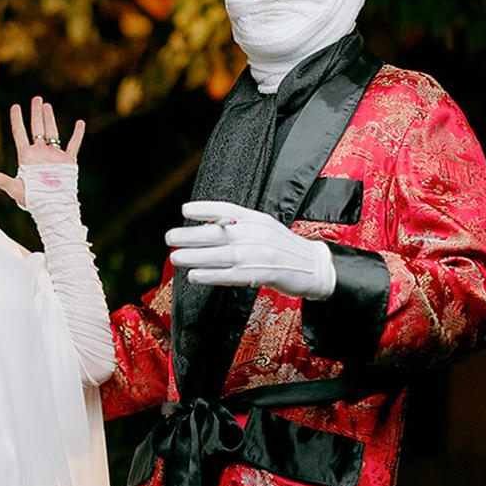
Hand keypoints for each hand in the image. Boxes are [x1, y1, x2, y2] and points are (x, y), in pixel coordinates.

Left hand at [0, 96, 85, 208]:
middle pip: (37, 128)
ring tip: (47, 105)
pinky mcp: (67, 161)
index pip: (20, 133)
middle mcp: (39, 153)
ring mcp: (53, 156)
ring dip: (50, 118)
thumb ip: (1, 181)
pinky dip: (77, 134)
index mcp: (26, 157)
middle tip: (36, 98)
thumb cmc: (33, 200)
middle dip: (36, 113)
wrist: (53, 207)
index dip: (17, 119)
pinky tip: (80, 123)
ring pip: (52, 132)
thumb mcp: (15, 189)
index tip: (15, 106)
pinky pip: (73, 144)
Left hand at [166, 200, 334, 298]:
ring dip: (196, 256)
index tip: (185, 210)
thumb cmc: (285, 250)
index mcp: (258, 219)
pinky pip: (232, 275)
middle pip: (219, 233)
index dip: (206, 209)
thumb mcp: (265, 229)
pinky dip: (211, 276)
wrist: (316, 267)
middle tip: (169, 238)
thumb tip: (209, 228)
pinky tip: (195, 276)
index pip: (228, 210)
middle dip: (191, 235)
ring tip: (175, 257)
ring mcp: (261, 254)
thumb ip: (241, 227)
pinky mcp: (264, 273)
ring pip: (222, 254)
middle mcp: (258, 233)